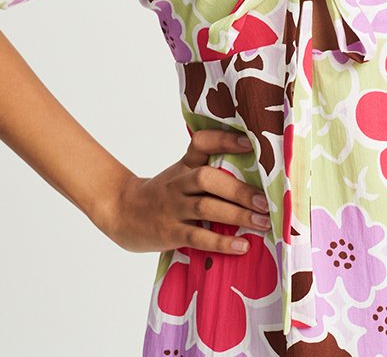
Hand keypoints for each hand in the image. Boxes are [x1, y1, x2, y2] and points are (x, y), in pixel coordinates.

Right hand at [95, 128, 270, 255]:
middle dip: (238, 190)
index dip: (224, 140)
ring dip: (237, 215)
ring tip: (262, 222)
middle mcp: (179, 183)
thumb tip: (255, 177)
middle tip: (265, 201)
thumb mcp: (180, 174)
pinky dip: (221, 243)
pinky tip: (241, 246)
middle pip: (207, 178)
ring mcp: (173, 208)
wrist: (121, 212)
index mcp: (185, 165)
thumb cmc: (163, 194)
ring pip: (205, 208)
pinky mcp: (170, 233)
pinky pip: (197, 238)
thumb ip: (208, 172)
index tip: (249, 143)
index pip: (201, 142)